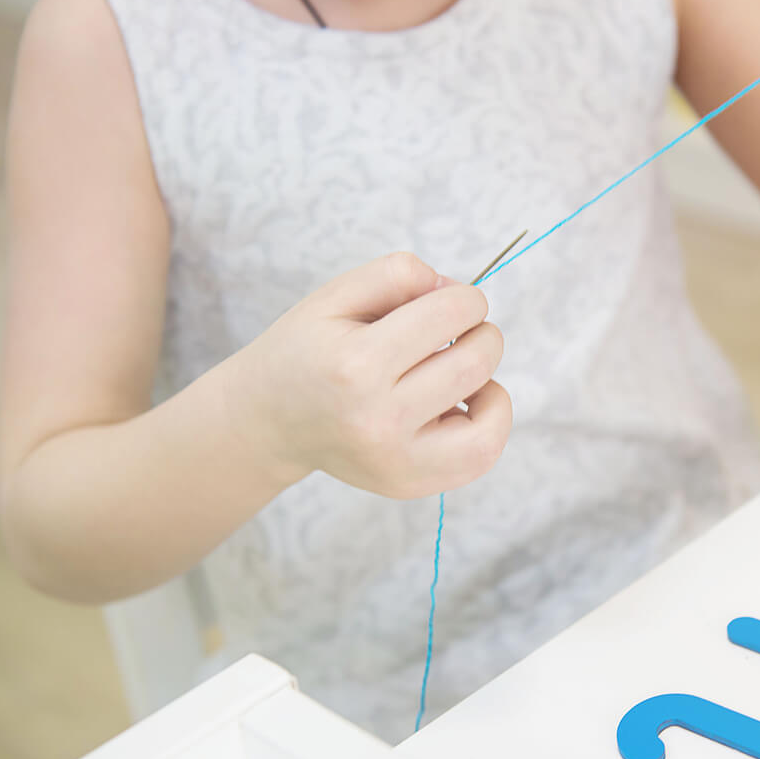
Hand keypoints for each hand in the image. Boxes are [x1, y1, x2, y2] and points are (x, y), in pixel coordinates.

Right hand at [223, 252, 511, 498]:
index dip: (466, 298)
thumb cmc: (307, 352)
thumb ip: (398, 275)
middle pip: (475, 361)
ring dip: (487, 377)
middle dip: (480, 333)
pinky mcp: (408, 483)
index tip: (455, 301)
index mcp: (357, 364)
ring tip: (457, 368)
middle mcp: (379, 418)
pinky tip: (462, 402)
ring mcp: (396, 459)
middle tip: (456, 332)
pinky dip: (490, 420)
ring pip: (491, 414)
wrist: (268, 422)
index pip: (450, 314)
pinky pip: (482, 454)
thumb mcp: (336, 296)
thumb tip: (456, 289)